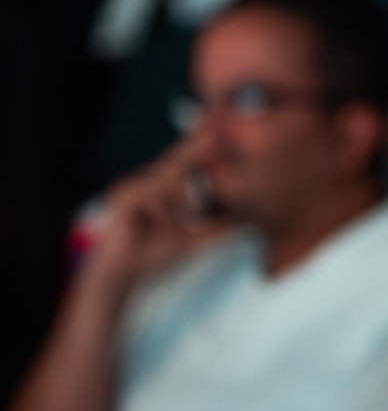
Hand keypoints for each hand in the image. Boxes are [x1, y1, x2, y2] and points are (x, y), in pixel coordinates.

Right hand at [85, 143, 226, 288]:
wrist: (120, 276)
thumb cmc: (152, 256)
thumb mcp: (191, 240)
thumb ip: (213, 227)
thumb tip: (243, 219)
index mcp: (157, 189)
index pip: (182, 166)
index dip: (201, 151)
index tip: (222, 138)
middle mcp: (142, 183)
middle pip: (172, 163)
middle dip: (194, 148)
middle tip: (216, 134)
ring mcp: (130, 189)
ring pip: (164, 178)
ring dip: (186, 181)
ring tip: (203, 189)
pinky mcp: (122, 200)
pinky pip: (150, 193)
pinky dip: (168, 199)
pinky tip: (183, 207)